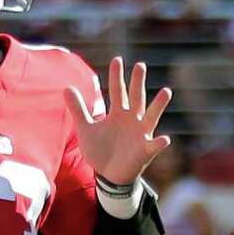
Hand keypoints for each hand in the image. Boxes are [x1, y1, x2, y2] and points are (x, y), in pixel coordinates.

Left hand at [67, 57, 170, 185]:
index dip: (117, 76)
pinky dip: (159, 142)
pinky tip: (164, 139)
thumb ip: (78, 109)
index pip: (117, 91)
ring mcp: (141, 134)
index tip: (117, 59)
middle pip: (135, 97)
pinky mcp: (145, 150)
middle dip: (137, 82)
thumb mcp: (86, 129)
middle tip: (140, 65)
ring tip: (166, 92)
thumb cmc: (101, 150)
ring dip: (158, 105)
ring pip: (151, 116)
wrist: (108, 175)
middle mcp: (132, 119)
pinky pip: (154, 145)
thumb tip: (66, 87)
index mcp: (118, 113)